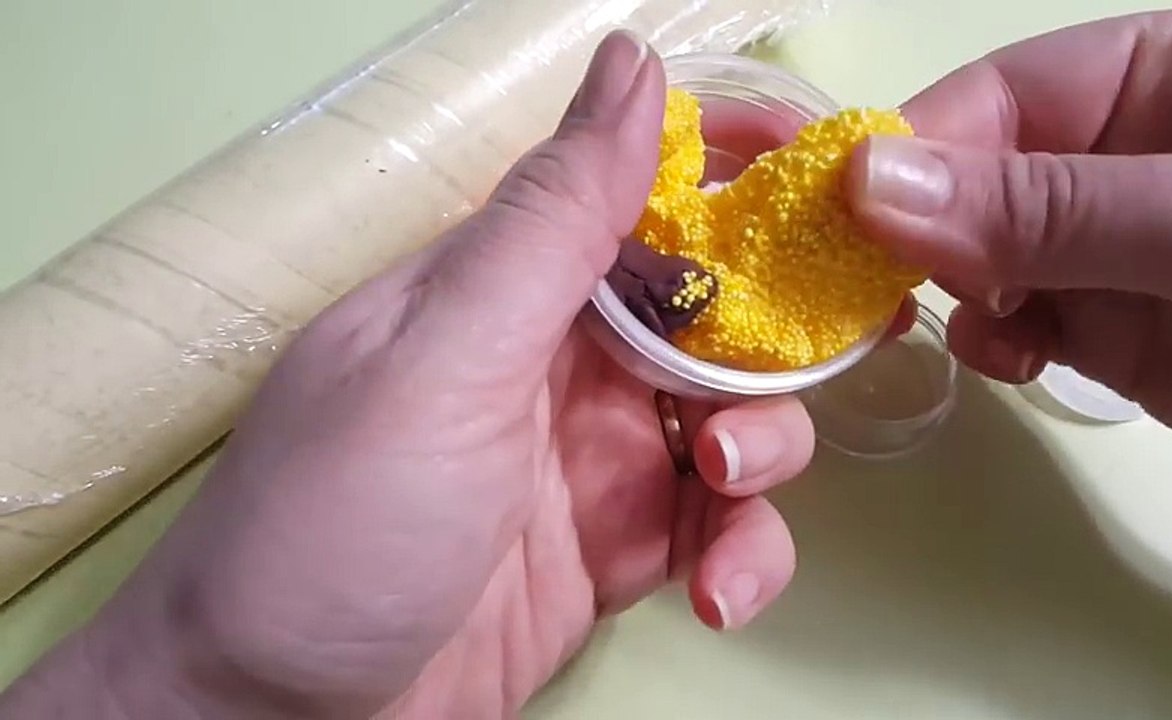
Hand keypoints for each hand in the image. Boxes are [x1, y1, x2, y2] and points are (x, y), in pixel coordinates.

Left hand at [3, 33, 816, 718]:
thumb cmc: (334, 524)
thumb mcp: (444, 358)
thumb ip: (550, 223)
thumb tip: (629, 65)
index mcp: (510, 287)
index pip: (644, 195)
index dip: (739, 176)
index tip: (825, 180)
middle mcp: (560, 361)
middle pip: (716, 314)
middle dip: (776, 337)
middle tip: (822, 356)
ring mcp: (593, 460)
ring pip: (736, 421)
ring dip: (765, 451)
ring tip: (722, 490)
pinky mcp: (617, 552)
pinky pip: (720, 528)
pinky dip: (744, 552)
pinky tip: (719, 594)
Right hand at [845, 1, 1171, 486]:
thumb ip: (1047, 204)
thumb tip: (869, 182)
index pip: (1010, 93)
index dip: (918, 147)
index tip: (836, 213)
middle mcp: (1144, 156)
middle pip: (985, 173)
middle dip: (923, 228)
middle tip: (861, 287)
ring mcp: (1133, 252)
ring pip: (995, 256)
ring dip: (957, 289)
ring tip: (951, 327)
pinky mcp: (1131, 339)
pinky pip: (1030, 323)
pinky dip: (998, 340)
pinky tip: (1006, 359)